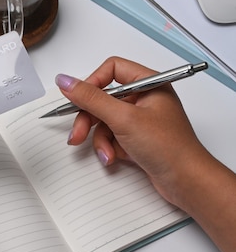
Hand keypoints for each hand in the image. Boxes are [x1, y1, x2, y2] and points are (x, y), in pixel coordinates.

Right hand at [55, 56, 235, 251]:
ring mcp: (141, 119)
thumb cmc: (169, 148)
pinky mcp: (137, 138)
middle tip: (78, 133)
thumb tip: (65, 81)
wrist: (186, 182)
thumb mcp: (123, 119)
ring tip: (105, 153)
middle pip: (103, 98)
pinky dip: (108, 147)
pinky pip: (112, 136)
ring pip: (104, 120)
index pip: (111, 69)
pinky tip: (113, 158)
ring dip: (99, 138)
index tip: (78, 99)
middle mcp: (145, 98)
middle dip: (89, 118)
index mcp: (149, 83)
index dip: (92, 83)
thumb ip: (91, 98)